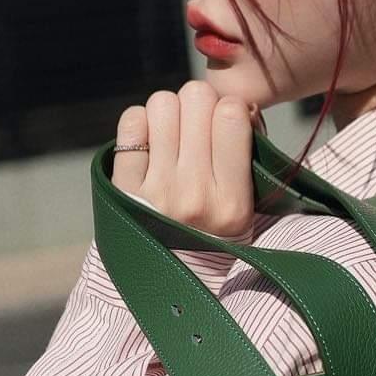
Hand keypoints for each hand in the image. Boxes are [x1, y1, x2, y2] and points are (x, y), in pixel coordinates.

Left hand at [112, 81, 264, 240]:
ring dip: (170, 111)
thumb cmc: (215, 231)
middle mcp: (194, 195)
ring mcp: (156, 191)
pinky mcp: (125, 187)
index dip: (230, 106)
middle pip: (196, 98)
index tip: (227, 121)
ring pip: (162, 103)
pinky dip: (142, 122)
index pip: (232, 115)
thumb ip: (250, 153)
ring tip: (174, 132)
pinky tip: (151, 140)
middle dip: (200, 103)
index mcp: (232, 202)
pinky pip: (132, 123)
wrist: (169, 276)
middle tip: (198, 123)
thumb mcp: (246, 205)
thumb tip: (242, 104)